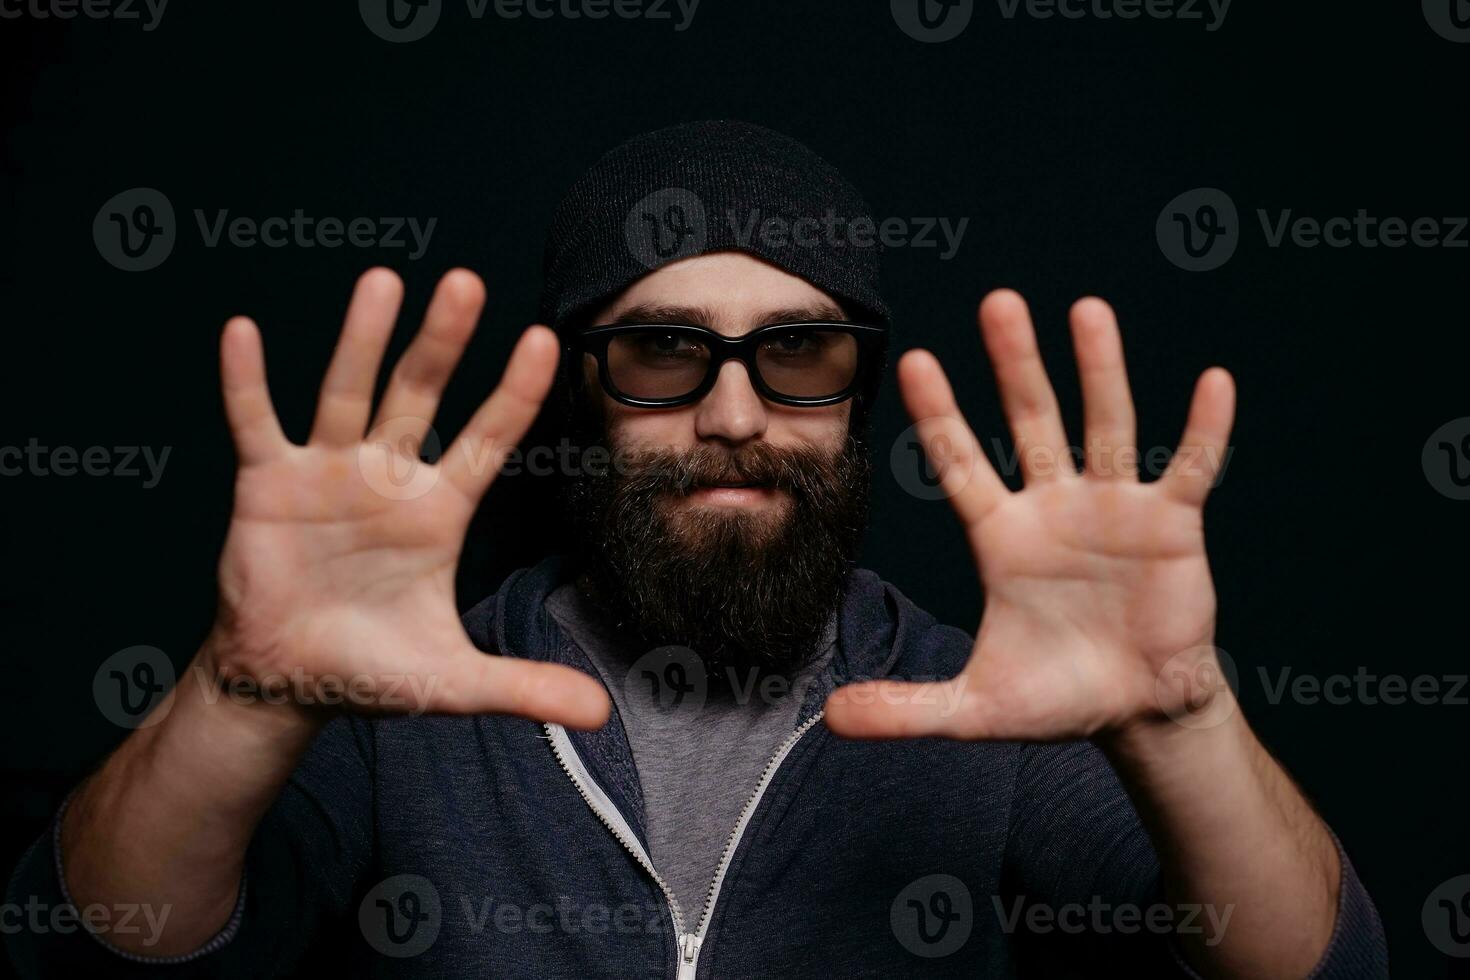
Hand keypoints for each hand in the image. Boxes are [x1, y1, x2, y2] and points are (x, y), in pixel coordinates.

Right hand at [207, 268, 609, 727]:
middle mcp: (388, 477)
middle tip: (466, 282)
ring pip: (347, 393)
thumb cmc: (371, 670)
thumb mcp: (452, 681)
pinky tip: (243, 332)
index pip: (489, 441)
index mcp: (439, 511)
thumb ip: (524, 686)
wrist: (288, 683)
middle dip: (441, 342)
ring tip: (381, 281)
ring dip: (361, 340)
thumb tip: (600, 717)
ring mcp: (327, 473)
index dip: (514, 393)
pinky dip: (248, 383)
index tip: (544, 339)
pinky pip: (255, 424)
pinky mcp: (266, 485)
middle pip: (422, 395)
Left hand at [825, 290, 1233, 741]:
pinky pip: (1189, 468)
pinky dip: (1201, 429)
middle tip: (998, 302)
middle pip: (1031, 422)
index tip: (914, 359)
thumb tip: (830, 719)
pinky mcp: (1171, 525)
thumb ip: (905, 707)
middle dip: (1015, 365)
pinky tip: (1211, 383)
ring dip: (1099, 370)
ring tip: (1087, 310)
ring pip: (1106, 425)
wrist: (1137, 712)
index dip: (939, 415)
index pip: (961, 463)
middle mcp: (1053, 507)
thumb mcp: (974, 708)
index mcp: (1001, 536)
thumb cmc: (1057, 697)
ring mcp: (1113, 509)